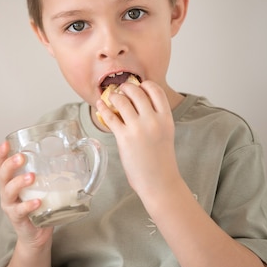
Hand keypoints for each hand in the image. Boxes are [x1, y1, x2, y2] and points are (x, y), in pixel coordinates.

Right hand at [0, 142, 52, 248]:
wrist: (36, 234)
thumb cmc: (38, 207)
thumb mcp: (41, 187)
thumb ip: (50, 174)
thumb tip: (69, 158)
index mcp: (11, 180)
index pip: (1, 164)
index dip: (1, 153)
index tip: (6, 143)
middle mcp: (7, 191)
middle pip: (2, 175)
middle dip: (10, 164)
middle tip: (21, 157)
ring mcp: (10, 205)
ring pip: (8, 191)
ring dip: (19, 182)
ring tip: (31, 177)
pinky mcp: (17, 218)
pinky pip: (20, 210)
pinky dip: (28, 205)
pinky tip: (37, 202)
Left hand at [95, 80, 180, 195]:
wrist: (159, 182)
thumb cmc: (161, 160)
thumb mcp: (166, 133)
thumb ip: (156, 117)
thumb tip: (140, 102)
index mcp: (166, 118)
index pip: (156, 90)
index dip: (145, 85)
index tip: (139, 86)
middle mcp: (153, 120)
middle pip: (137, 91)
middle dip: (126, 87)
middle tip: (121, 90)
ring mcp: (138, 129)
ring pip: (122, 100)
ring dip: (114, 96)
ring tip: (112, 98)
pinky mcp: (124, 138)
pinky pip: (110, 116)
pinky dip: (103, 108)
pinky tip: (100, 105)